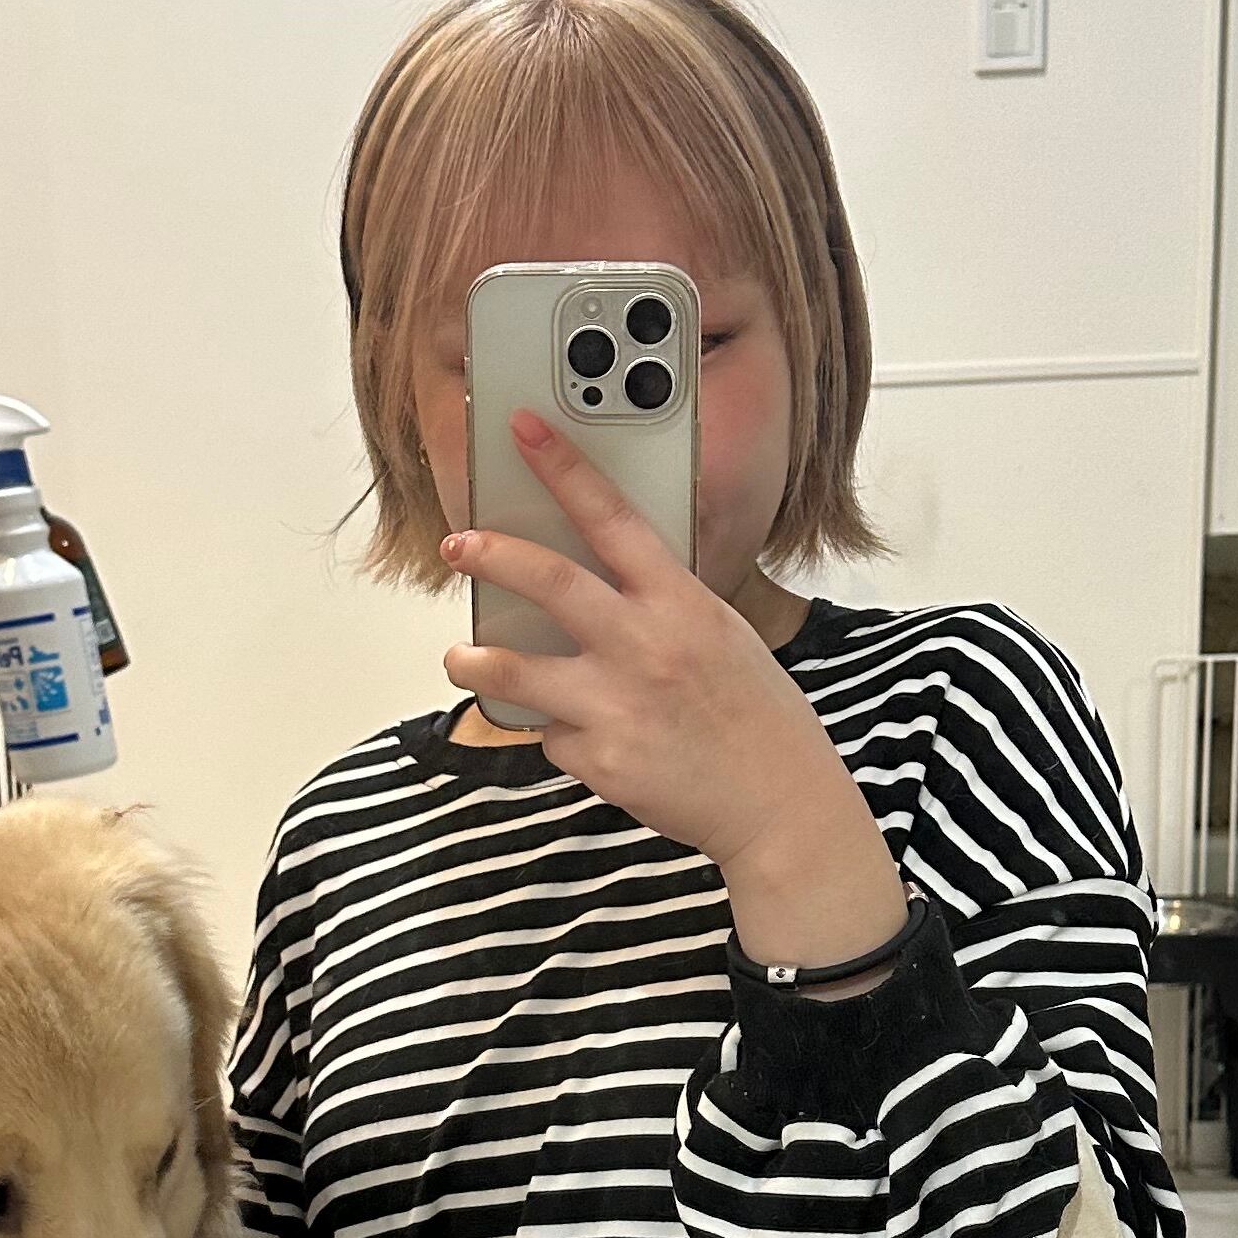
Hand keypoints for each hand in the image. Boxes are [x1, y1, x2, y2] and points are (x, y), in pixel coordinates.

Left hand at [441, 413, 907, 976]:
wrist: (780, 806)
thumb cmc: (757, 716)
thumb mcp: (722, 636)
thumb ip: (663, 606)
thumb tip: (599, 583)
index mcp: (682, 604)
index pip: (612, 517)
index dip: (563, 468)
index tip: (523, 431)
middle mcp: (644, 645)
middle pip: (547, 581)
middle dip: (491, 555)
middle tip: (457, 544)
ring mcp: (616, 704)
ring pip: (514, 671)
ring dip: (474, 663)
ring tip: (461, 659)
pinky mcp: (599, 760)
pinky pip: (551, 737)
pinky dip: (557, 733)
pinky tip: (586, 738)